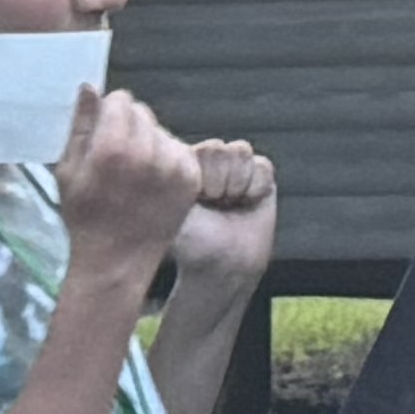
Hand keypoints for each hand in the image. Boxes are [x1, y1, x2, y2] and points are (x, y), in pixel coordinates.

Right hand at [55, 83, 202, 281]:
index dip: (108, 115)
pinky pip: (178, 149)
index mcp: (112, 147)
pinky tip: (151, 183)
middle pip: (142, 112)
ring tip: (135, 174)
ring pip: (161, 131)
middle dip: (128, 127)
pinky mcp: (191, 177)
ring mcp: (174, 165)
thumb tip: (90, 87)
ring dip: (148, 142)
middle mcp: (148, 152)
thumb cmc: (85, 217)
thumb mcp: (68, 171)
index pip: (120, 100)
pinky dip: (166, 160)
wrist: (117, 261)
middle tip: (117, 159)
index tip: (102, 136)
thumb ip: (81, 126)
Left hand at [172, 135, 280, 300]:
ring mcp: (230, 164)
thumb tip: (151, 156)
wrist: (226, 264)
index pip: (198, 150)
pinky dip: (257, 188)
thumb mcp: (172, 212)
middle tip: (215, 205)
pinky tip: (247, 203)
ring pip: (241, 152)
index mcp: (179, 164)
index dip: (205, 178)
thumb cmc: (193, 243)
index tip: (199, 201)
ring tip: (228, 204)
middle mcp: (203, 160)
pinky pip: (262, 166)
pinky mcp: (257, 172)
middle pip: (220, 148)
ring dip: (238, 184)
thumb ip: (165, 182)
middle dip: (220, 182)